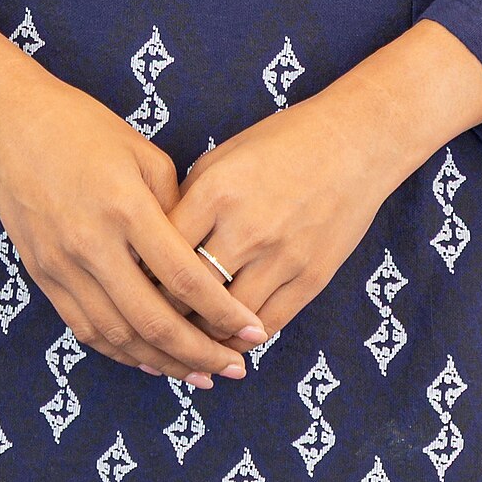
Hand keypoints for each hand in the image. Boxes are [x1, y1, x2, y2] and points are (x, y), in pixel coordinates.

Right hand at [0, 0, 269, 384]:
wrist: (8, 124)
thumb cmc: (82, 127)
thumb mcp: (142, 153)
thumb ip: (175, 207)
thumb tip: (199, 258)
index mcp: (125, 207)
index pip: (185, 278)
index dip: (224, 313)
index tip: (254, 332)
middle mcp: (92, 244)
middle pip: (154, 321)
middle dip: (201, 353)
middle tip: (237, 368)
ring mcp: (62, 265)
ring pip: (119, 336)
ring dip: (163, 363)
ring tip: (200, 374)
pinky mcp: (43, 276)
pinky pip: (87, 329)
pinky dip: (121, 351)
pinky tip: (150, 359)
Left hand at [170, 20, 481, 342]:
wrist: (353, 144)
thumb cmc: (281, 144)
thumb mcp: (223, 157)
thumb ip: (188, 200)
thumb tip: (155, 246)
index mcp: (215, 191)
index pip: (159, 252)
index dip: (138, 276)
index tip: (128, 286)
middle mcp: (245, 229)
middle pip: (186, 294)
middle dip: (163, 313)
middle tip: (149, 320)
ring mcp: (281, 258)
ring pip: (224, 321)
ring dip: (201, 334)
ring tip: (186, 336)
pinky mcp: (310, 279)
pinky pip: (266, 326)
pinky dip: (242, 338)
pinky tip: (227, 336)